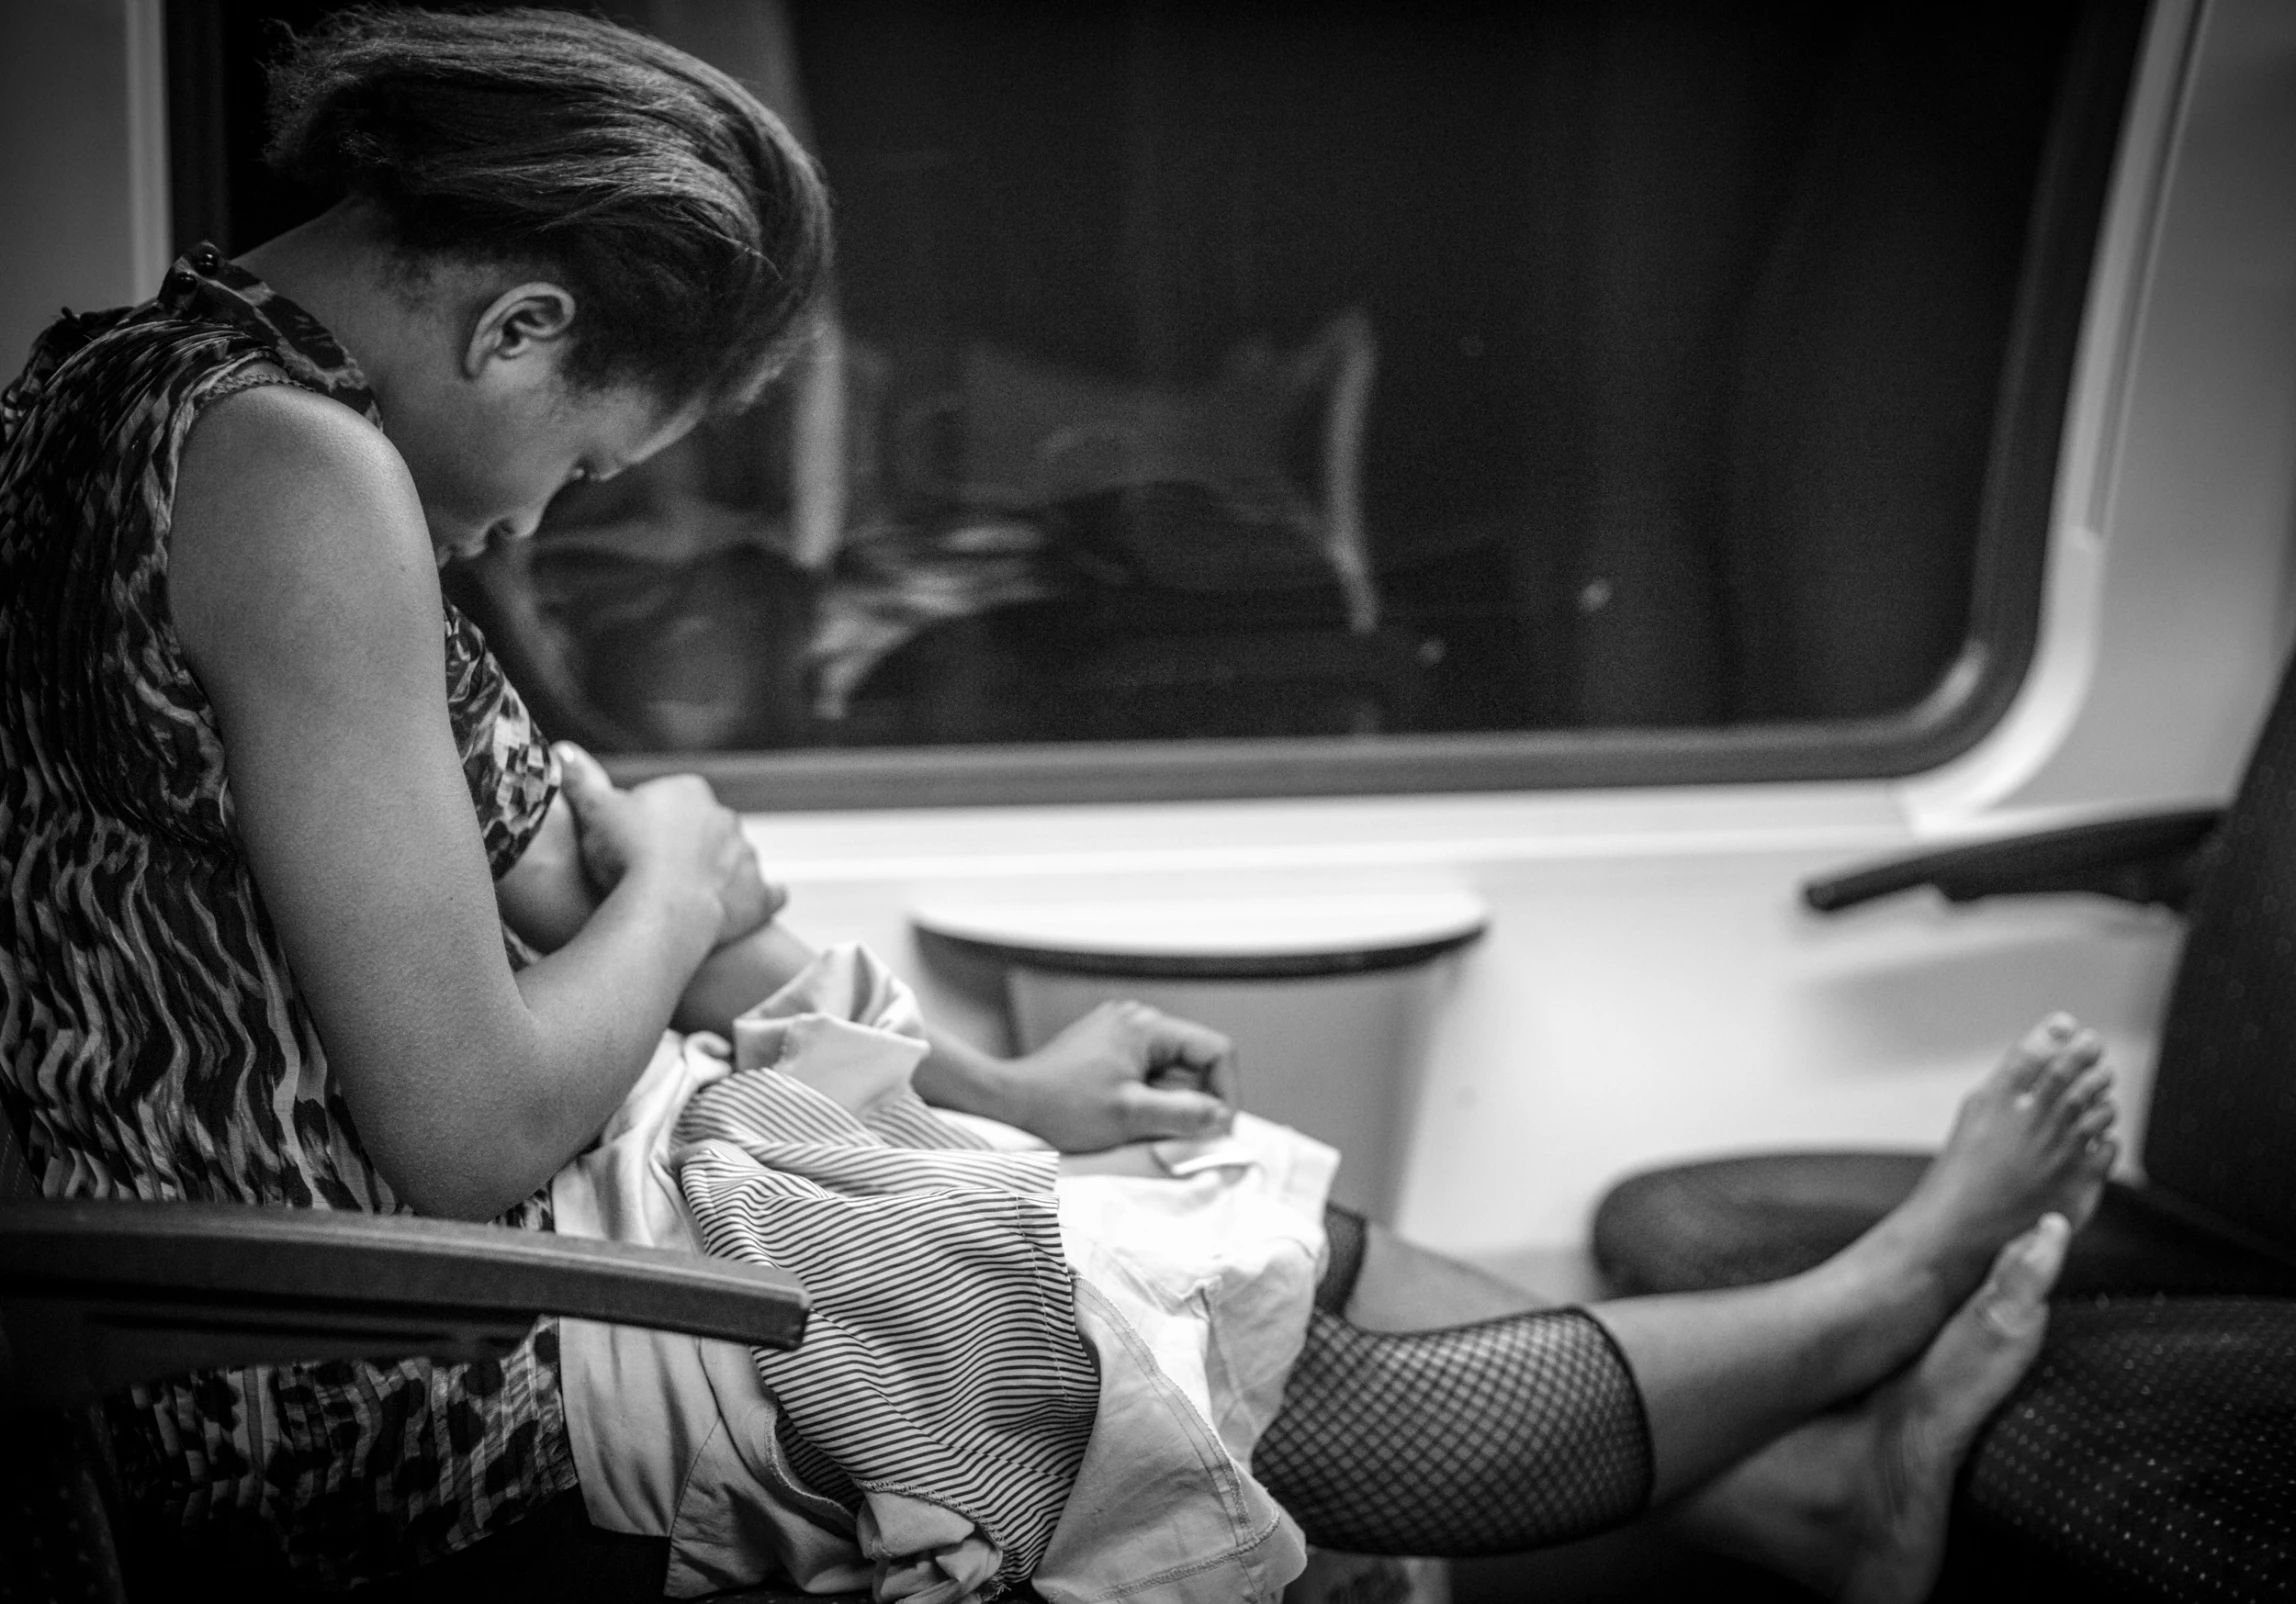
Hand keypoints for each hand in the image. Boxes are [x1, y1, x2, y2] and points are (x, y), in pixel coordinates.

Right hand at [555, 743, 785, 945]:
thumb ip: (582, 780)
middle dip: (684, 847)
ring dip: (717, 873)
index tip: (629, 845)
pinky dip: (759, 898)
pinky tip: (748, 906)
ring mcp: (747, 857)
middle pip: (703, 830)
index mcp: (690, 792)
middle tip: (652, 872)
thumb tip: (561, 750)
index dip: (649, 824)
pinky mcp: (760, 895)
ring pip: (734, 860)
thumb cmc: (625, 856)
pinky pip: (768, 893)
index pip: (671, 801)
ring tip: (685, 896)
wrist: (662, 907)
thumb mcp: (594, 811)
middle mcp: (727, 819)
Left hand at [1003, 1000, 1234, 1151]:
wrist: (1008, 1101)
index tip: (1217, 1128)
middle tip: (1179, 1136)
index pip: (1215, 1051)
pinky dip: (1148, 1099)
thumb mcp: (1130, 1116)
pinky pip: (1147, 1074)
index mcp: (1146, 1026)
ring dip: (1169, 1103)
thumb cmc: (1061, 1106)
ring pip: (1171, 1071)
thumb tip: (1221, 1117)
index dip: (1225, 1092)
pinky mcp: (1107, 1049)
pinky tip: (1129, 1119)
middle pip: (1194, 1062)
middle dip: (1193, 1101)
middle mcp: (1136, 1020)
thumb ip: (1183, 1115)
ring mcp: (1120, 1033)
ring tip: (1145, 1128)